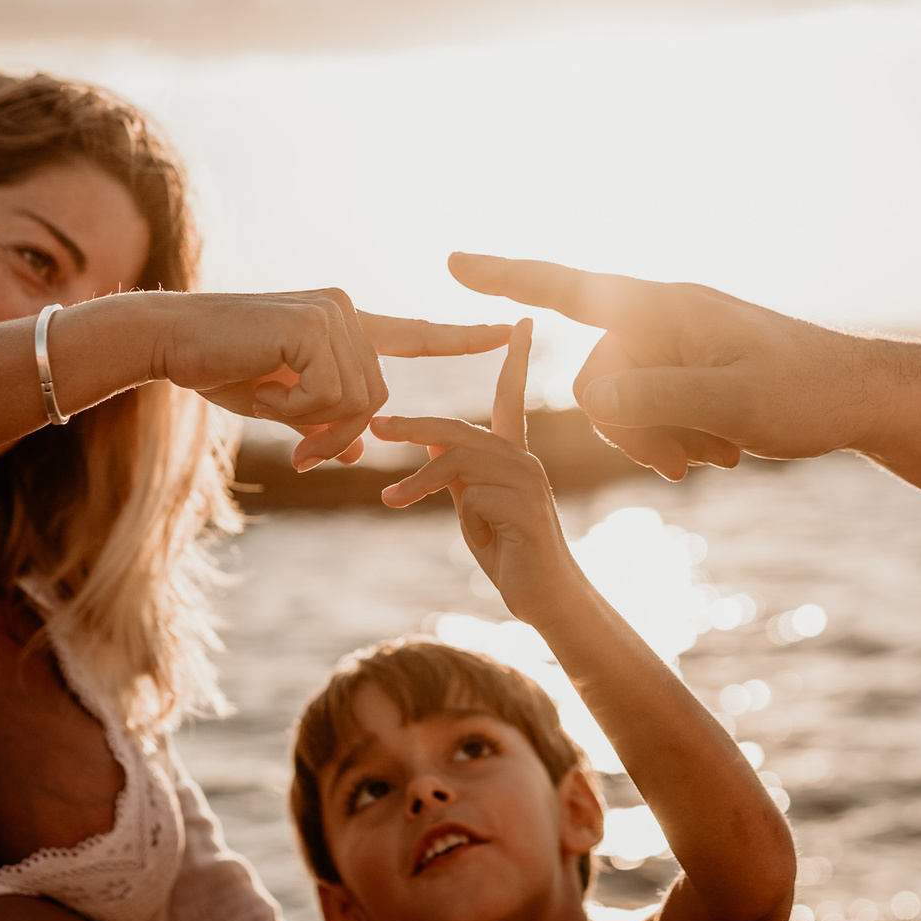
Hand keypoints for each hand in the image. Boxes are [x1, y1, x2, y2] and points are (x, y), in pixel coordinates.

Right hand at [144, 290, 509, 468]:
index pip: (415, 335)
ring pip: (355, 404)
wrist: (169, 339)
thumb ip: (323, 423)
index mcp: (345, 324)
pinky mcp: (315, 325)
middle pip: (375, 402)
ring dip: (307, 421)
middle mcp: (347, 312)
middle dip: (333, 433)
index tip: (510, 332)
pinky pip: (328, 396)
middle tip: (290, 440)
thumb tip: (359, 454)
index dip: (462, 339)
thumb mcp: (279, 403)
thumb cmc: (218, 367)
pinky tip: (261, 383)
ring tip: (264, 397)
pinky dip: (292, 406)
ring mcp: (334, 315)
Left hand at [373, 321, 585, 622]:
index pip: (511, 396)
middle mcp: (524, 459)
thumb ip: (458, 474)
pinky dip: (446, 506)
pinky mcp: (522, 504)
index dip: (515, 359)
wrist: (545, 597)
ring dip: (417, 480)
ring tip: (390, 500)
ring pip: (458, 457)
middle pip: (459, 428)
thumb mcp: (474, 506)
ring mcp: (526, 480)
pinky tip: (451, 526)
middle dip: (413, 425)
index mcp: (514, 455)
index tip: (521, 323)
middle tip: (375, 426)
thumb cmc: (509, 552)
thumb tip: (432, 441)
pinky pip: (468, 492)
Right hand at [445, 253, 876, 478]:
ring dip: (656, 440)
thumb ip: (653, 396)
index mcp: (665, 306)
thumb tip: (585, 391)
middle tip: (690, 465)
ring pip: (619, 402)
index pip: (570, 287)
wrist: (866, 399)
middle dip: (628, 429)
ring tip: (714, 459)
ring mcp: (675, 344)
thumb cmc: (808, 393)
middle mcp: (662, 316)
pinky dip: (675, 438)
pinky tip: (722, 454)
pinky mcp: (689, 371)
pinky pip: (649, 410)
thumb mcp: (732, 401)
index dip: (508, 278)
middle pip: (595, 375)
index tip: (454, 264)